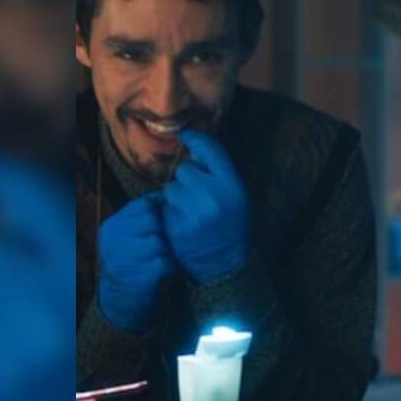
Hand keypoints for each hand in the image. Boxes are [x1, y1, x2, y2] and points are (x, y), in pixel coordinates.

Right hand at [96, 190, 173, 330]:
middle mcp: (113, 240)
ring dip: (168, 250)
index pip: (142, 205)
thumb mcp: (128, 237)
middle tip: (166, 243)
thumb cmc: (132, 263)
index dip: (160, 209)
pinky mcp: (138, 276)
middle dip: (164, 231)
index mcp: (112, 227)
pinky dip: (170, 266)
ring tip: (165, 258)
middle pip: (152, 221)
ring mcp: (124, 259)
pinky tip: (166, 271)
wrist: (121, 302)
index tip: (167, 217)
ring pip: (159, 242)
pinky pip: (165, 262)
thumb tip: (166, 194)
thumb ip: (143, 217)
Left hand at [162, 129, 249, 283]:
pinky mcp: (174, 227)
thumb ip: (218, 171)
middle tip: (198, 194)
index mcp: (232, 187)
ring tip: (190, 211)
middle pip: (185, 170)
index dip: (195, 139)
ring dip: (176, 196)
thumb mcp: (237, 195)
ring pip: (170, 188)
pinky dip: (170, 213)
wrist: (225, 265)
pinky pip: (164, 208)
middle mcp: (212, 197)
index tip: (186, 135)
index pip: (210, 150)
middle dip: (188, 178)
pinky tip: (184, 224)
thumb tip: (194, 147)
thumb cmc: (231, 225)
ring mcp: (191, 214)